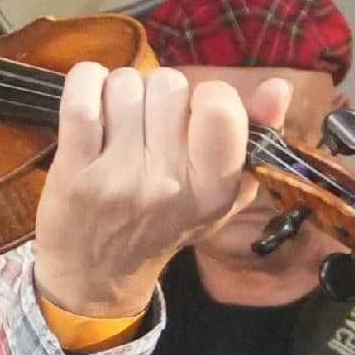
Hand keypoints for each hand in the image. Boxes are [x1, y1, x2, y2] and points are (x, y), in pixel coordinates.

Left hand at [33, 64, 289, 316]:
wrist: (97, 273)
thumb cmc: (166, 222)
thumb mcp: (222, 193)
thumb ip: (256, 137)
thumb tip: (280, 87)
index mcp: (213, 188)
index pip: (221, 107)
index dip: (208, 94)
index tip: (195, 113)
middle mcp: (167, 183)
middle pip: (170, 85)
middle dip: (160, 92)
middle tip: (152, 120)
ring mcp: (117, 177)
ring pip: (126, 84)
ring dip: (122, 90)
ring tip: (122, 119)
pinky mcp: (74, 170)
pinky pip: (81, 96)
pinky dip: (87, 81)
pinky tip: (92, 96)